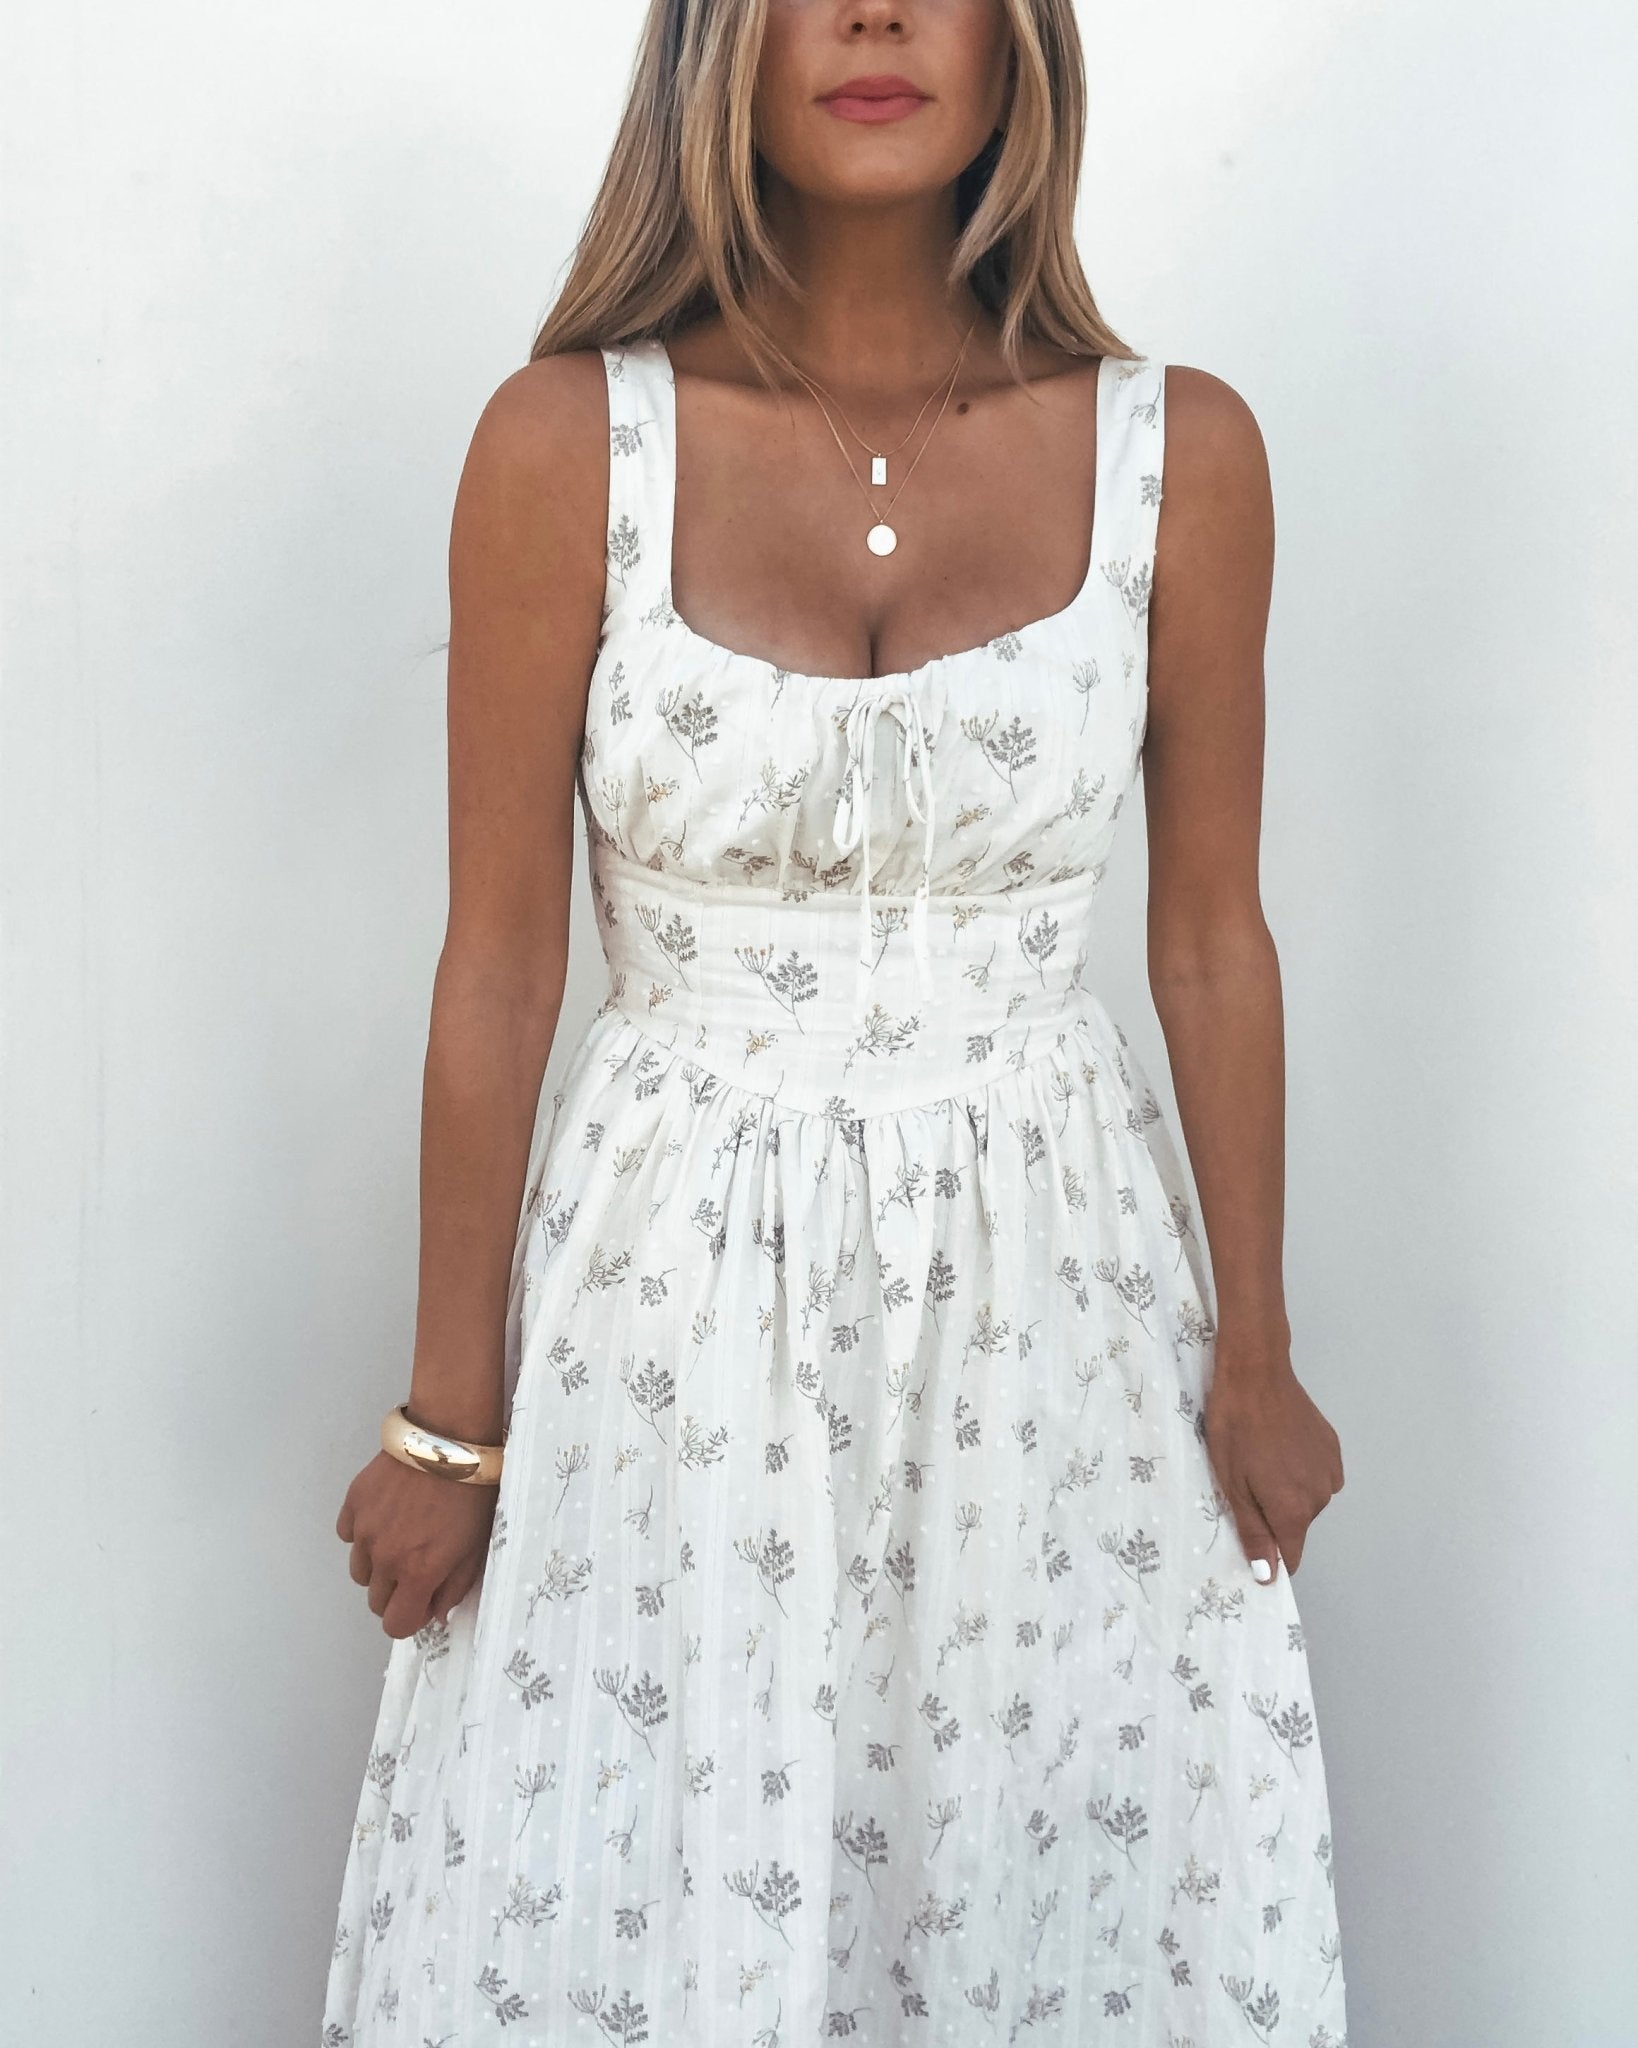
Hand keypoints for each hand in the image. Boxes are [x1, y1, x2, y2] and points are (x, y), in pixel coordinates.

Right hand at [335, 1450, 498, 1638]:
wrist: (449, 1439)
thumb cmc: (472, 1494)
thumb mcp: (475, 1547)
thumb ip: (453, 1588)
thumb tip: (433, 1614)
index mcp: (417, 1574)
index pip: (395, 1626)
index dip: (409, 1618)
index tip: (421, 1601)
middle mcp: (384, 1559)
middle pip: (376, 1601)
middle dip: (395, 1592)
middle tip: (415, 1565)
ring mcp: (364, 1531)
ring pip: (360, 1571)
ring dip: (378, 1565)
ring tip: (401, 1537)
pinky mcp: (353, 1503)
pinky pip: (349, 1535)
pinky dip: (363, 1533)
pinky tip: (385, 1515)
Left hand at [1203, 1349, 1343, 1581]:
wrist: (1257, 1374)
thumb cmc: (1234, 1429)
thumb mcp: (1232, 1484)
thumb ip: (1254, 1533)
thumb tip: (1269, 1576)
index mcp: (1294, 1510)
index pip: (1292, 1557)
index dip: (1271, 1556)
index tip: (1252, 1538)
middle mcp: (1321, 1497)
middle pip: (1297, 1526)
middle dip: (1273, 1514)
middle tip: (1246, 1480)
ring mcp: (1331, 1471)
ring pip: (1308, 1500)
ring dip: (1288, 1490)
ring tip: (1263, 1458)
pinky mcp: (1334, 1448)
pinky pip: (1318, 1476)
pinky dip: (1302, 1470)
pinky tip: (1282, 1446)